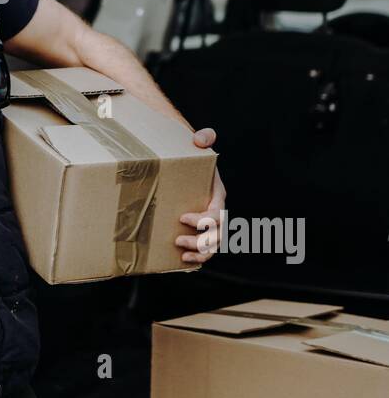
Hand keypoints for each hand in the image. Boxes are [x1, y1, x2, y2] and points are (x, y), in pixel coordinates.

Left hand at [176, 126, 225, 265]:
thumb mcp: (198, 142)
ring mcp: (209, 224)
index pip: (217, 213)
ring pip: (212, 246)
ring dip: (200, 253)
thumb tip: (201, 138)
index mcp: (218, 195)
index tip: (183, 217)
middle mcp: (216, 212)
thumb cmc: (192, 155)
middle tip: (178, 239)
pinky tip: (183, 261)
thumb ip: (203, 137)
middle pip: (217, 234)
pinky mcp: (199, 231)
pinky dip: (197, 258)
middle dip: (200, 241)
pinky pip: (204, 250)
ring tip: (182, 253)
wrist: (184, 164)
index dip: (204, 220)